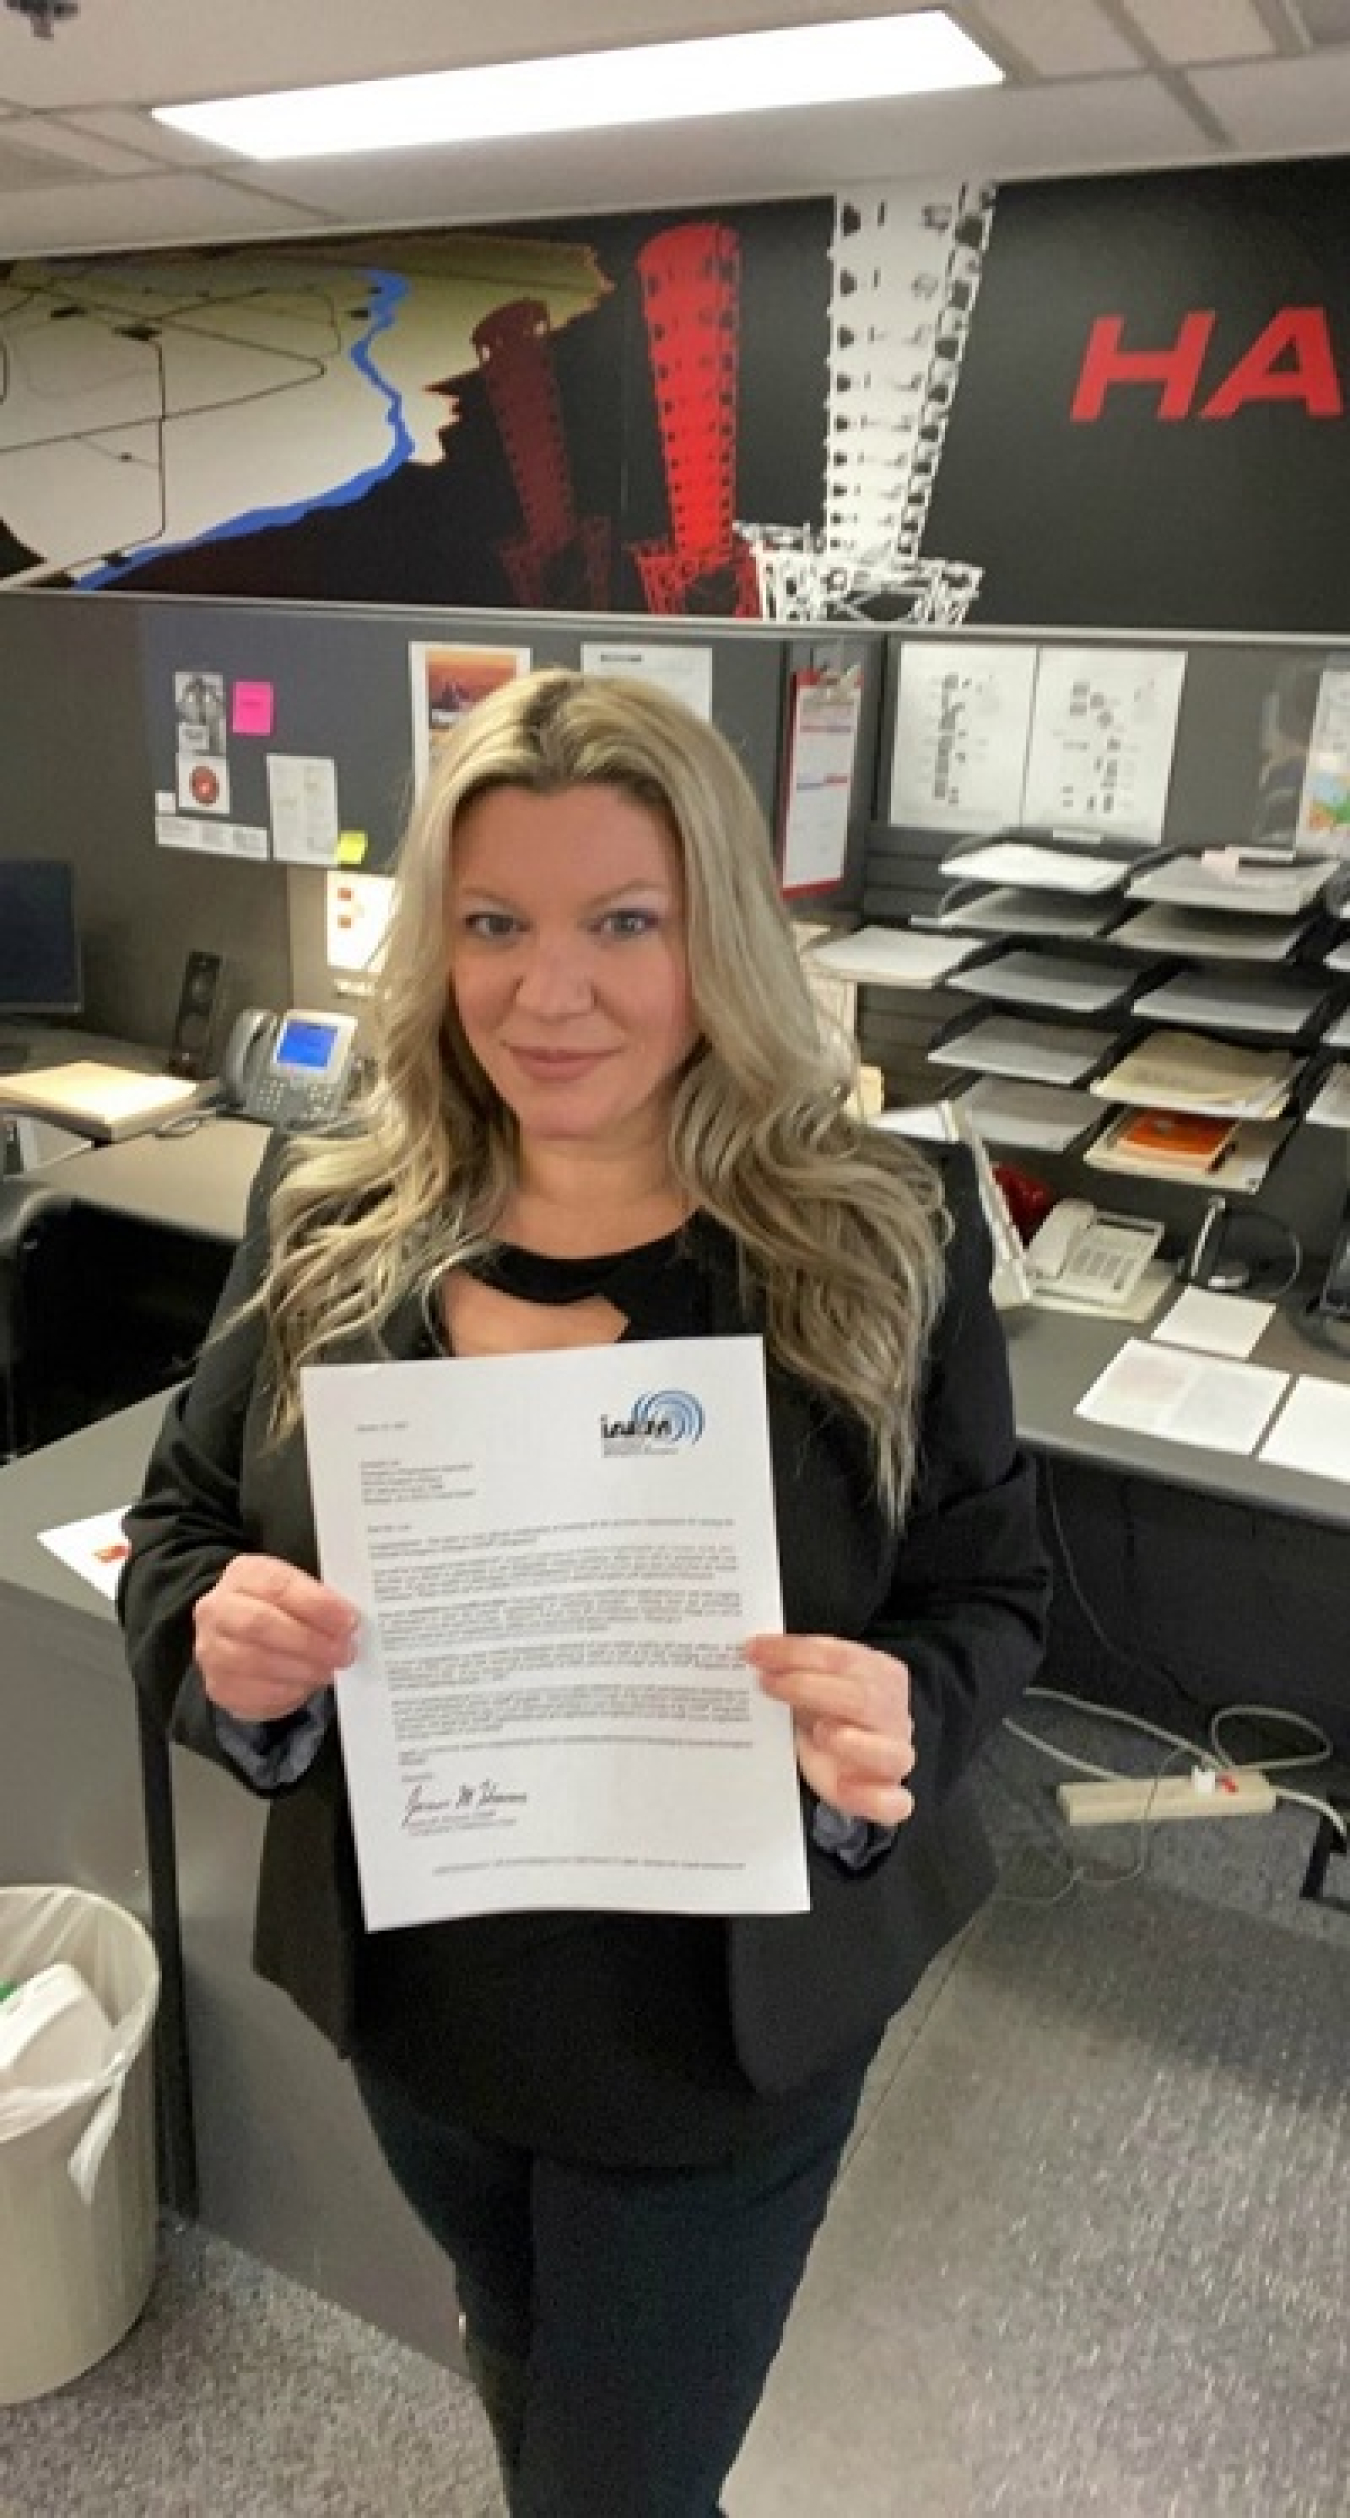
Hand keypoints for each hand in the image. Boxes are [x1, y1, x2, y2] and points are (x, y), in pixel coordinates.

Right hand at [193, 1555, 358, 1723]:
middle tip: (343, 1652)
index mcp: (244, 1574)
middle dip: (309, 1641)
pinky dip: (287, 1691)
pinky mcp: (218, 1685)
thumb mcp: (296, 1591)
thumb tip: (349, 1622)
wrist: (239, 1636)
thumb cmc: (279, 1610)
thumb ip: (318, 1601)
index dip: (316, 1604)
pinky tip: (306, 1685)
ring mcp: (211, 1649)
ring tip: (329, 1670)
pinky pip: (253, 1693)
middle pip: (261, 1624)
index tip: (348, 1621)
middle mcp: (218, 1609)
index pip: (278, 1585)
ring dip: (302, 1669)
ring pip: (255, 1661)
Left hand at [745, 1633, 914, 1827]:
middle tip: (768, 1684)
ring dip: (855, 1744)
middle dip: (809, 1688)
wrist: (838, 1753)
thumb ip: (792, 1666)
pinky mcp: (887, 1794)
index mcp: (880, 1673)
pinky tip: (843, 1786)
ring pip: (891, 1753)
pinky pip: (895, 1803)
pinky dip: (870, 1798)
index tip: (756, 1651)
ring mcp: (894, 1755)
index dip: (797, 1652)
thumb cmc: (824, 1710)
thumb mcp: (809, 1682)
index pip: (841, 1656)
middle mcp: (892, 1713)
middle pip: (861, 1699)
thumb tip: (754, 1651)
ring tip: (821, 1732)